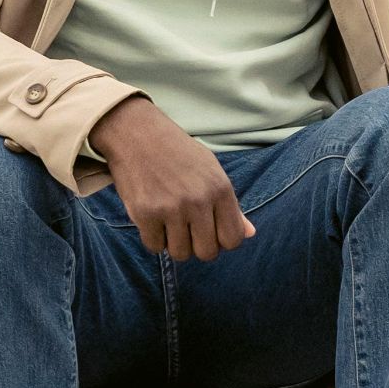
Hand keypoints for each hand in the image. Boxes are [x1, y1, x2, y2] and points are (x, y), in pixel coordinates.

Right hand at [88, 96, 254, 261]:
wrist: (138, 134)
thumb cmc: (179, 153)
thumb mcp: (212, 171)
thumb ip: (231, 205)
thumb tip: (250, 233)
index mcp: (221, 189)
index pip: (233, 239)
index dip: (222, 241)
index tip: (211, 232)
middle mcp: (199, 200)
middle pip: (207, 253)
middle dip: (198, 247)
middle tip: (188, 230)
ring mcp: (172, 208)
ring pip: (181, 254)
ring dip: (175, 243)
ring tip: (170, 223)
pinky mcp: (145, 214)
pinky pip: (155, 246)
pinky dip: (154, 238)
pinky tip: (154, 219)